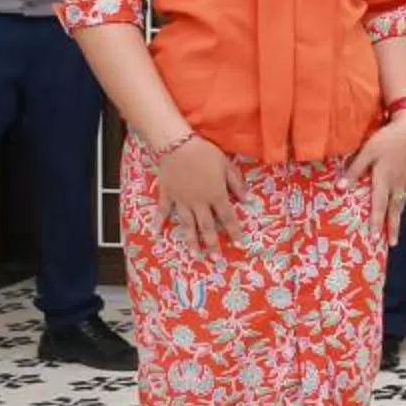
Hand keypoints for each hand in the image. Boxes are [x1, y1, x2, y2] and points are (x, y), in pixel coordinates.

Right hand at [155, 137, 246, 253]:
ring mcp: (181, 201)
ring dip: (191, 242)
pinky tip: (156, 232)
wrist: (177, 144)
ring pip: (187, 225)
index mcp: (216, 195)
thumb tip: (249, 201)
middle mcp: (199, 203)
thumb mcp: (226, 165)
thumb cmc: (204, 152)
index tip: (240, 245)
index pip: (227, 218)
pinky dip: (159, 221)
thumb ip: (237, 184)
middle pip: (207, 227)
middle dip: (213, 245)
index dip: (234, 232)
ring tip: (195, 256)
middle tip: (216, 261)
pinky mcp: (167, 195)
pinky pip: (163, 210)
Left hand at [342, 112, 405, 244]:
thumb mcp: (368, 151)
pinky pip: (405, 195)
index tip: (374, 239)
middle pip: (394, 210)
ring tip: (395, 231)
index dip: (376, 223)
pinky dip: (401, 205)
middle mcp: (396, 183)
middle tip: (392, 244)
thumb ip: (354, 170)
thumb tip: (340, 188)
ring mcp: (405, 179)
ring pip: (401, 203)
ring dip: (398, 218)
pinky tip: (399, 207)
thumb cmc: (387, 138)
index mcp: (384, 179)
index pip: (378, 206)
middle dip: (392, 228)